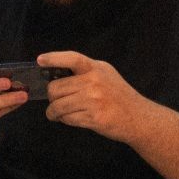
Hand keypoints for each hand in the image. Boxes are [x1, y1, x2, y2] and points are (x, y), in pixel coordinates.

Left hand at [38, 51, 158, 143]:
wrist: (138, 118)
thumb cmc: (118, 96)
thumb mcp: (106, 75)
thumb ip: (85, 72)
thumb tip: (55, 74)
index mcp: (97, 68)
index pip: (73, 58)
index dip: (54, 58)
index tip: (40, 60)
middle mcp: (95, 82)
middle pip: (56, 88)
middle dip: (52, 97)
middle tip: (56, 101)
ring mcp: (94, 100)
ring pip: (58, 105)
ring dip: (53, 112)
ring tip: (57, 113)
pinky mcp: (94, 117)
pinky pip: (67, 119)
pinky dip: (64, 120)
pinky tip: (70, 118)